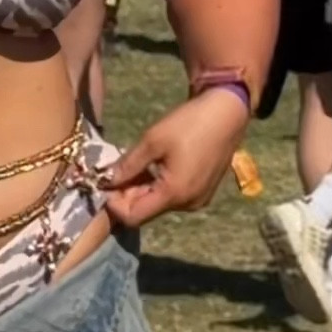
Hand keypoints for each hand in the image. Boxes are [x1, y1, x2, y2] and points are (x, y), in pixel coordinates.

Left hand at [98, 90, 248, 228]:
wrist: (227, 113)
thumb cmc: (190, 124)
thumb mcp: (152, 140)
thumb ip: (128, 165)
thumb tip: (108, 180)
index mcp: (174, 194)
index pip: (133, 217)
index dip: (114, 204)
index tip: (105, 184)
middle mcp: (188, 204)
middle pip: (146, 211)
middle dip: (126, 195)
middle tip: (115, 171)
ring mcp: (198, 199)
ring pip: (159, 204)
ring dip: (142, 190)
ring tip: (134, 165)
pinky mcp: (204, 191)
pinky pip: (174, 197)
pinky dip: (159, 187)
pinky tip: (154, 166)